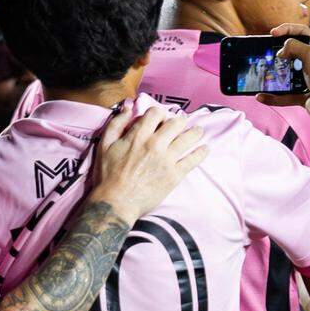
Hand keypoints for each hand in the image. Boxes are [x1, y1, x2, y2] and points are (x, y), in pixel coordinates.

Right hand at [88, 103, 207, 220]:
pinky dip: (201, 153)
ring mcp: (167, 160)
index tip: (162, 119)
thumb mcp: (104, 145)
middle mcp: (155, 144)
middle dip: (180, 121)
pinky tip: (205, 149)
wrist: (116, 202)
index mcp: (138, 135)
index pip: (156, 113)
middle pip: (176, 123)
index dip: (160, 113)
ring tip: (198, 131)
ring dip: (195, 132)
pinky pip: (193, 160)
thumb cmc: (107, 174)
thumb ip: (116, 124)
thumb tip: (127, 108)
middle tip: (182, 123)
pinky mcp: (174, 175)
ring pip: (188, 138)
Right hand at [256, 23, 309, 121]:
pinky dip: (272, 96)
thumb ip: (294, 46)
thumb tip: (281, 52)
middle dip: (278, 52)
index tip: (272, 33)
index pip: (301, 31)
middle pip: (292, 52)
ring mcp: (307, 79)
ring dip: (273, 74)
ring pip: (286, 74)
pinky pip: (284, 95)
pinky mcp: (302, 94)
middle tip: (267, 53)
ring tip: (263, 73)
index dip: (286, 29)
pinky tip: (261, 96)